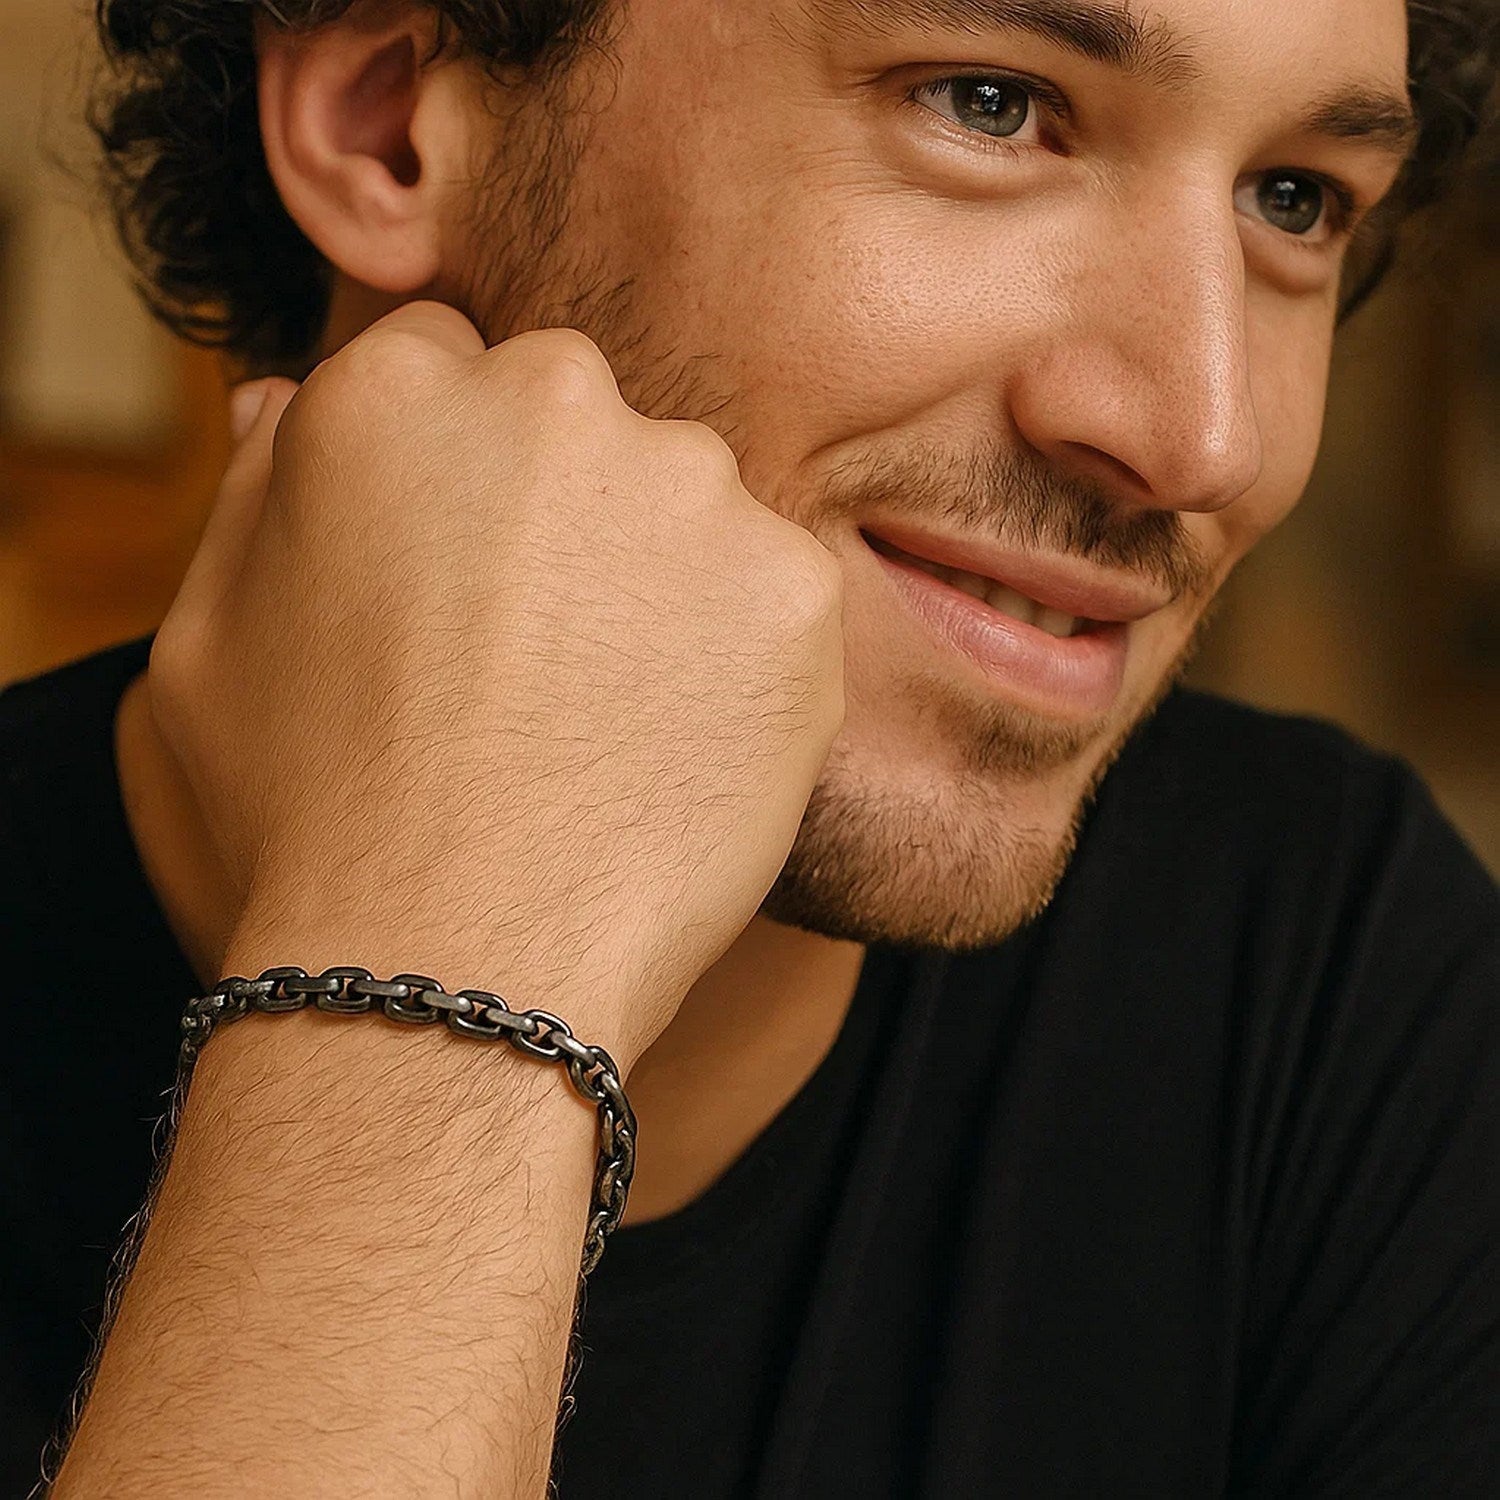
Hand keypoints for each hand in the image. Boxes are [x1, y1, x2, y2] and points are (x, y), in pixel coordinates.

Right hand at [149, 303, 844, 1068]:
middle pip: (574, 422)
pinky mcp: (789, 583)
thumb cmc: (310, 819)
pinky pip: (771, 598)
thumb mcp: (206, 645)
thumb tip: (282, 399)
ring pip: (684, 505)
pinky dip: (743, 660)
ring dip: (659, 580)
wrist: (460, 961)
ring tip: (606, 721)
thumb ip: (254, 493)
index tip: (461, 577)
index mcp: (394, 394)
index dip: (454, 482)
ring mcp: (686, 488)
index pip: (450, 371)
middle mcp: (550, 401)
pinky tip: (680, 749)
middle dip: (560, 508)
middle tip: (536, 655)